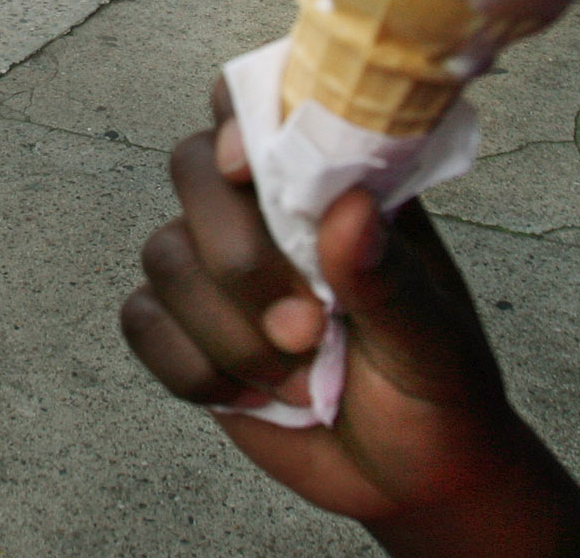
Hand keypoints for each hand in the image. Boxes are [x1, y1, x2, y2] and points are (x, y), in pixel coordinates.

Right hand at [120, 81, 579, 557]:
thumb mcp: (431, 335)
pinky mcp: (185, 328)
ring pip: (165, 253)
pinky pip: (143, 320)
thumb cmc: (436, 385)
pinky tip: (247, 393)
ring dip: (227, 330)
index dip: (239, 121)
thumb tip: (349, 208)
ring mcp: (218, 267)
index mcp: (332, 183)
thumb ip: (386, 275)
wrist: (409, 474)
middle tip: (306, 327)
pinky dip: (192, 366)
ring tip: (296, 376)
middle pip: (192, 169)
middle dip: (237, 256)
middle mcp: (265, 209)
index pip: (264, 104)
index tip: (245, 168)